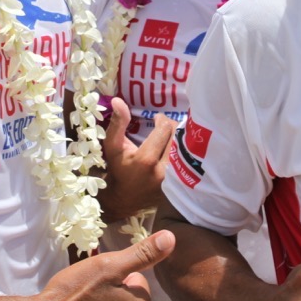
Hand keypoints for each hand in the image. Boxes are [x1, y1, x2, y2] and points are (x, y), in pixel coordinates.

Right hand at [98, 100, 174, 221]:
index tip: (156, 119)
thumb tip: (118, 99)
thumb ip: (117, 123)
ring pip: (185, 148)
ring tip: (171, 136)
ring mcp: (173, 180)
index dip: (161, 120)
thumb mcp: (113, 147)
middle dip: (172, 127)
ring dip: (179, 138)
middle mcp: (162, 170)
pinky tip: (177, 148)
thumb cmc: (118, 170)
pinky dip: (184, 152)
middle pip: (177, 137)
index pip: (164, 129)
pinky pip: (188, 161)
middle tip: (164, 126)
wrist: (125, 200)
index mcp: (145, 160)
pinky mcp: (180, 185)